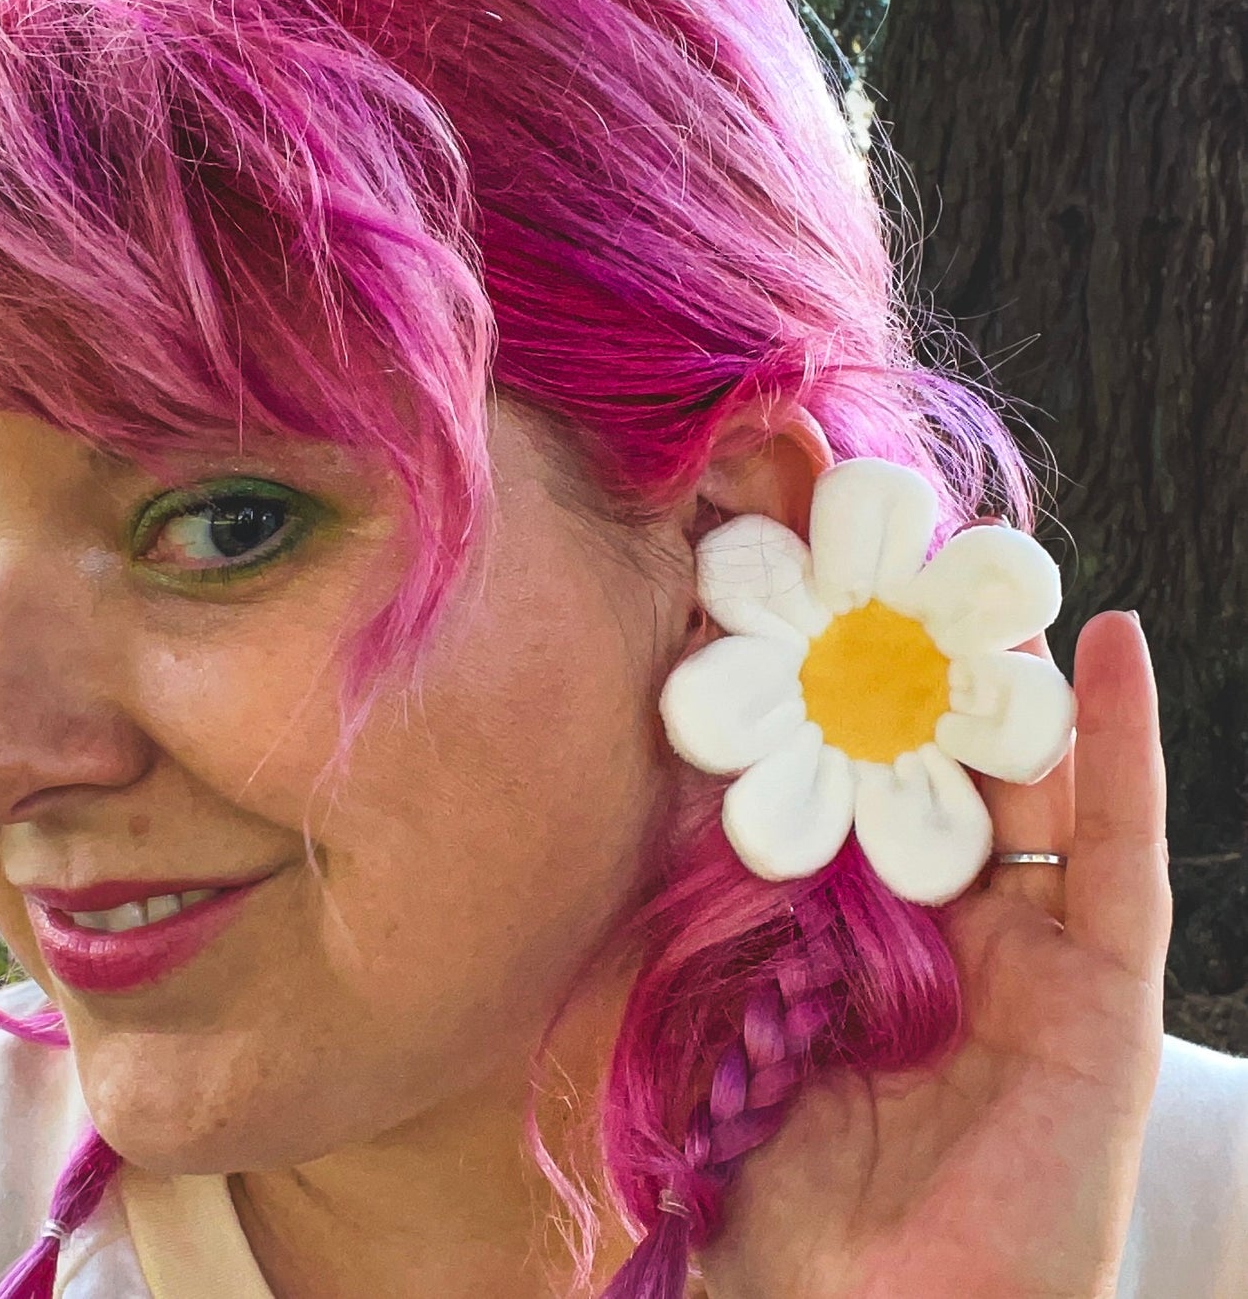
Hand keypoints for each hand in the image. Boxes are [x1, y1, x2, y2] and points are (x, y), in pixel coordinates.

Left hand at [698, 610, 1170, 1298]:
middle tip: (895, 570)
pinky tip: (1110, 643)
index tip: (805, 616)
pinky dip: (1123, 745)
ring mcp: (1039, 956)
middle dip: (926, 677)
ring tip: (989, 571)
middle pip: (950, 776)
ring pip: (1037, 788)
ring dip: (1016, 684)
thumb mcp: (735, 1038)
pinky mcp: (1107, 990)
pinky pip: (1121, 848)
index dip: (842, 711)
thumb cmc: (799, 1210)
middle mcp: (959, 936)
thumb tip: (656, 821)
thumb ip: (717, 939)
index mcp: (874, 944)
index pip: (864, 800)